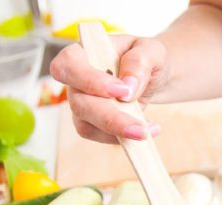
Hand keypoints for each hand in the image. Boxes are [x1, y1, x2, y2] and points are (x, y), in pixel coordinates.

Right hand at [50, 35, 169, 142]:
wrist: (153, 77)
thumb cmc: (146, 58)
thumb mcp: (151, 51)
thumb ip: (140, 62)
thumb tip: (128, 86)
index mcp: (83, 53)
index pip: (68, 65)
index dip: (90, 80)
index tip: (123, 91)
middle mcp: (76, 80)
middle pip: (78, 103)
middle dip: (110, 119)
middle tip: (141, 129)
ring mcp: (82, 103)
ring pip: (85, 125)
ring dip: (117, 132)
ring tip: (147, 131)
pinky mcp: (92, 122)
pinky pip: (99, 136)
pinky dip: (122, 137)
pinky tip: (145, 131)